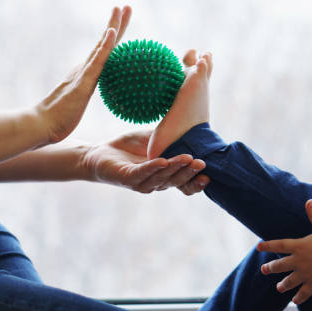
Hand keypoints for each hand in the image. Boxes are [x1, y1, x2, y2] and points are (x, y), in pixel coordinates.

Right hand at [35, 5, 130, 144]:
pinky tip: (112, 33)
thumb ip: (86, 95)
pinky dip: (106, 46)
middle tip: (127, 6)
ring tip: (121, 9)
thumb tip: (93, 95)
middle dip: (116, 23)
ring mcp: (83, 73)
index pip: (105, 51)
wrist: (41, 125)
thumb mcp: (79, 104)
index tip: (123, 20)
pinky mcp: (82, 82)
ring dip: (113, 27)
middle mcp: (84, 68)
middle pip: (105, 42)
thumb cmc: (60, 119)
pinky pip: (97, 62)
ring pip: (102, 46)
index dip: (115, 36)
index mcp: (86, 73)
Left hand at [83, 130, 209, 193]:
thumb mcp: (158, 140)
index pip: (185, 184)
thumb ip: (175, 138)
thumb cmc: (132, 148)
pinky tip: (162, 161)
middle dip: (190, 172)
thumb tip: (195, 125)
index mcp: (166, 176)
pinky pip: (141, 173)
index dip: (197, 182)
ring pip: (162, 178)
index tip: (210, 175)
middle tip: (202, 163)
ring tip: (188, 158)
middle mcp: (157, 183)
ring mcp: (142, 183)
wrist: (101, 153)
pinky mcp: (126, 178)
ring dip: (175, 169)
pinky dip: (153, 168)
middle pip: (177, 181)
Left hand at [257, 200, 311, 304]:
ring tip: (278, 287)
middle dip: (271, 268)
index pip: (279, 245)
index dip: (268, 245)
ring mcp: (306, 274)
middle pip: (281, 265)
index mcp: (300, 247)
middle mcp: (299, 261)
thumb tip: (309, 200)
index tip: (258, 247)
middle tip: (264, 270)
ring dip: (283, 285)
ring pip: (290, 281)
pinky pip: (304, 293)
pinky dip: (299, 297)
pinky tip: (295, 301)